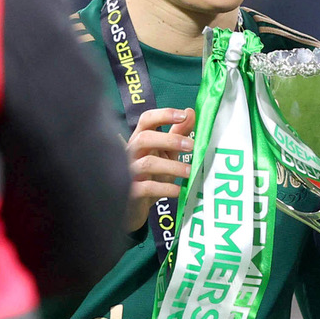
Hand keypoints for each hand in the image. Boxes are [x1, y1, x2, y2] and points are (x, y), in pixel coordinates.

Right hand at [125, 107, 194, 231]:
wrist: (135, 206)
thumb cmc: (152, 175)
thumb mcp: (167, 153)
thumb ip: (178, 134)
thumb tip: (191, 112)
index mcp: (140, 139)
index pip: (146, 119)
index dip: (164, 114)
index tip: (184, 115)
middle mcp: (130, 153)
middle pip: (144, 138)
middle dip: (170, 140)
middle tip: (191, 146)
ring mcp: (128, 172)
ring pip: (147, 163)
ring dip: (173, 166)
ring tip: (190, 171)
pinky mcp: (130, 191)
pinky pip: (146, 187)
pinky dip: (165, 188)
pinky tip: (178, 190)